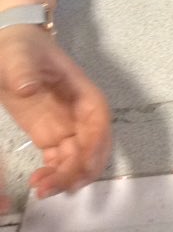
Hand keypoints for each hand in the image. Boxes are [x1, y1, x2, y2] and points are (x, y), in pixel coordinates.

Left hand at [0, 26, 110, 198]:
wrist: (9, 49)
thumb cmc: (20, 47)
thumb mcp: (19, 54)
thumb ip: (23, 70)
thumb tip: (27, 89)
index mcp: (81, 89)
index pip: (98, 118)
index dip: (96, 143)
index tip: (82, 164)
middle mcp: (78, 112)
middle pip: (94, 144)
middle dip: (81, 169)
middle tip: (54, 186)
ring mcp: (65, 125)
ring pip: (79, 158)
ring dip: (67, 177)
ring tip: (41, 189)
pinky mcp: (49, 136)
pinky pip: (61, 161)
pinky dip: (55, 175)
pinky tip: (37, 181)